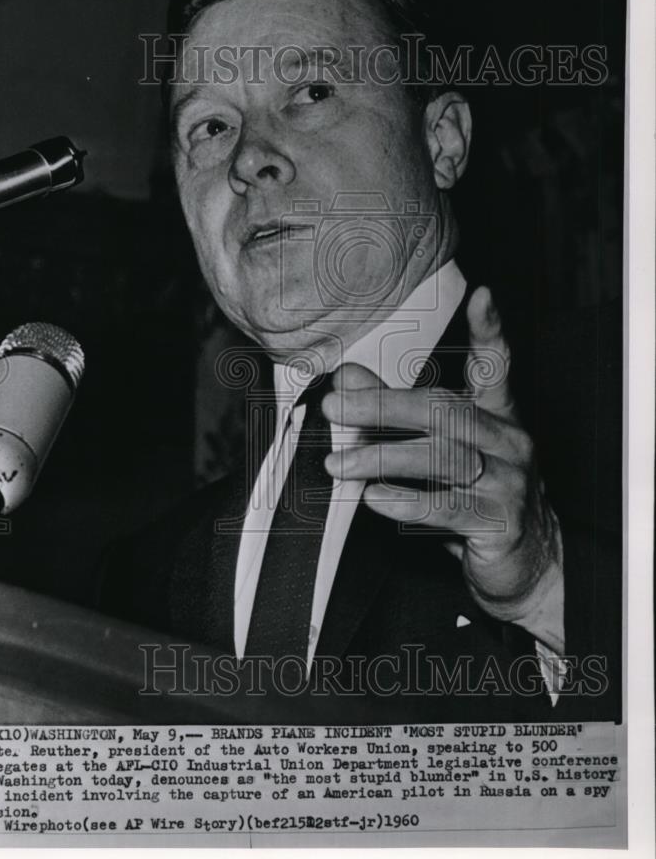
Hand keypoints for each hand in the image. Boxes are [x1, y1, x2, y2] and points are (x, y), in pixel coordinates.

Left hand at [322, 286, 563, 651]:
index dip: (490, 331)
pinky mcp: (500, 522)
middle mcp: (508, 442)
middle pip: (445, 412)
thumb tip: (348, 378)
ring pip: (442, 459)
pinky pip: (449, 506)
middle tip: (335, 406)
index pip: (497, 366)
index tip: (482, 296)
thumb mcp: (438, 450)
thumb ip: (394, 413)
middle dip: (383, 407)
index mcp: (497, 416)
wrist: (523, 562)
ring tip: (338, 463)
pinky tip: (375, 497)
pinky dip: (408, 501)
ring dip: (382, 459)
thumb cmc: (475, 495)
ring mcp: (509, 482)